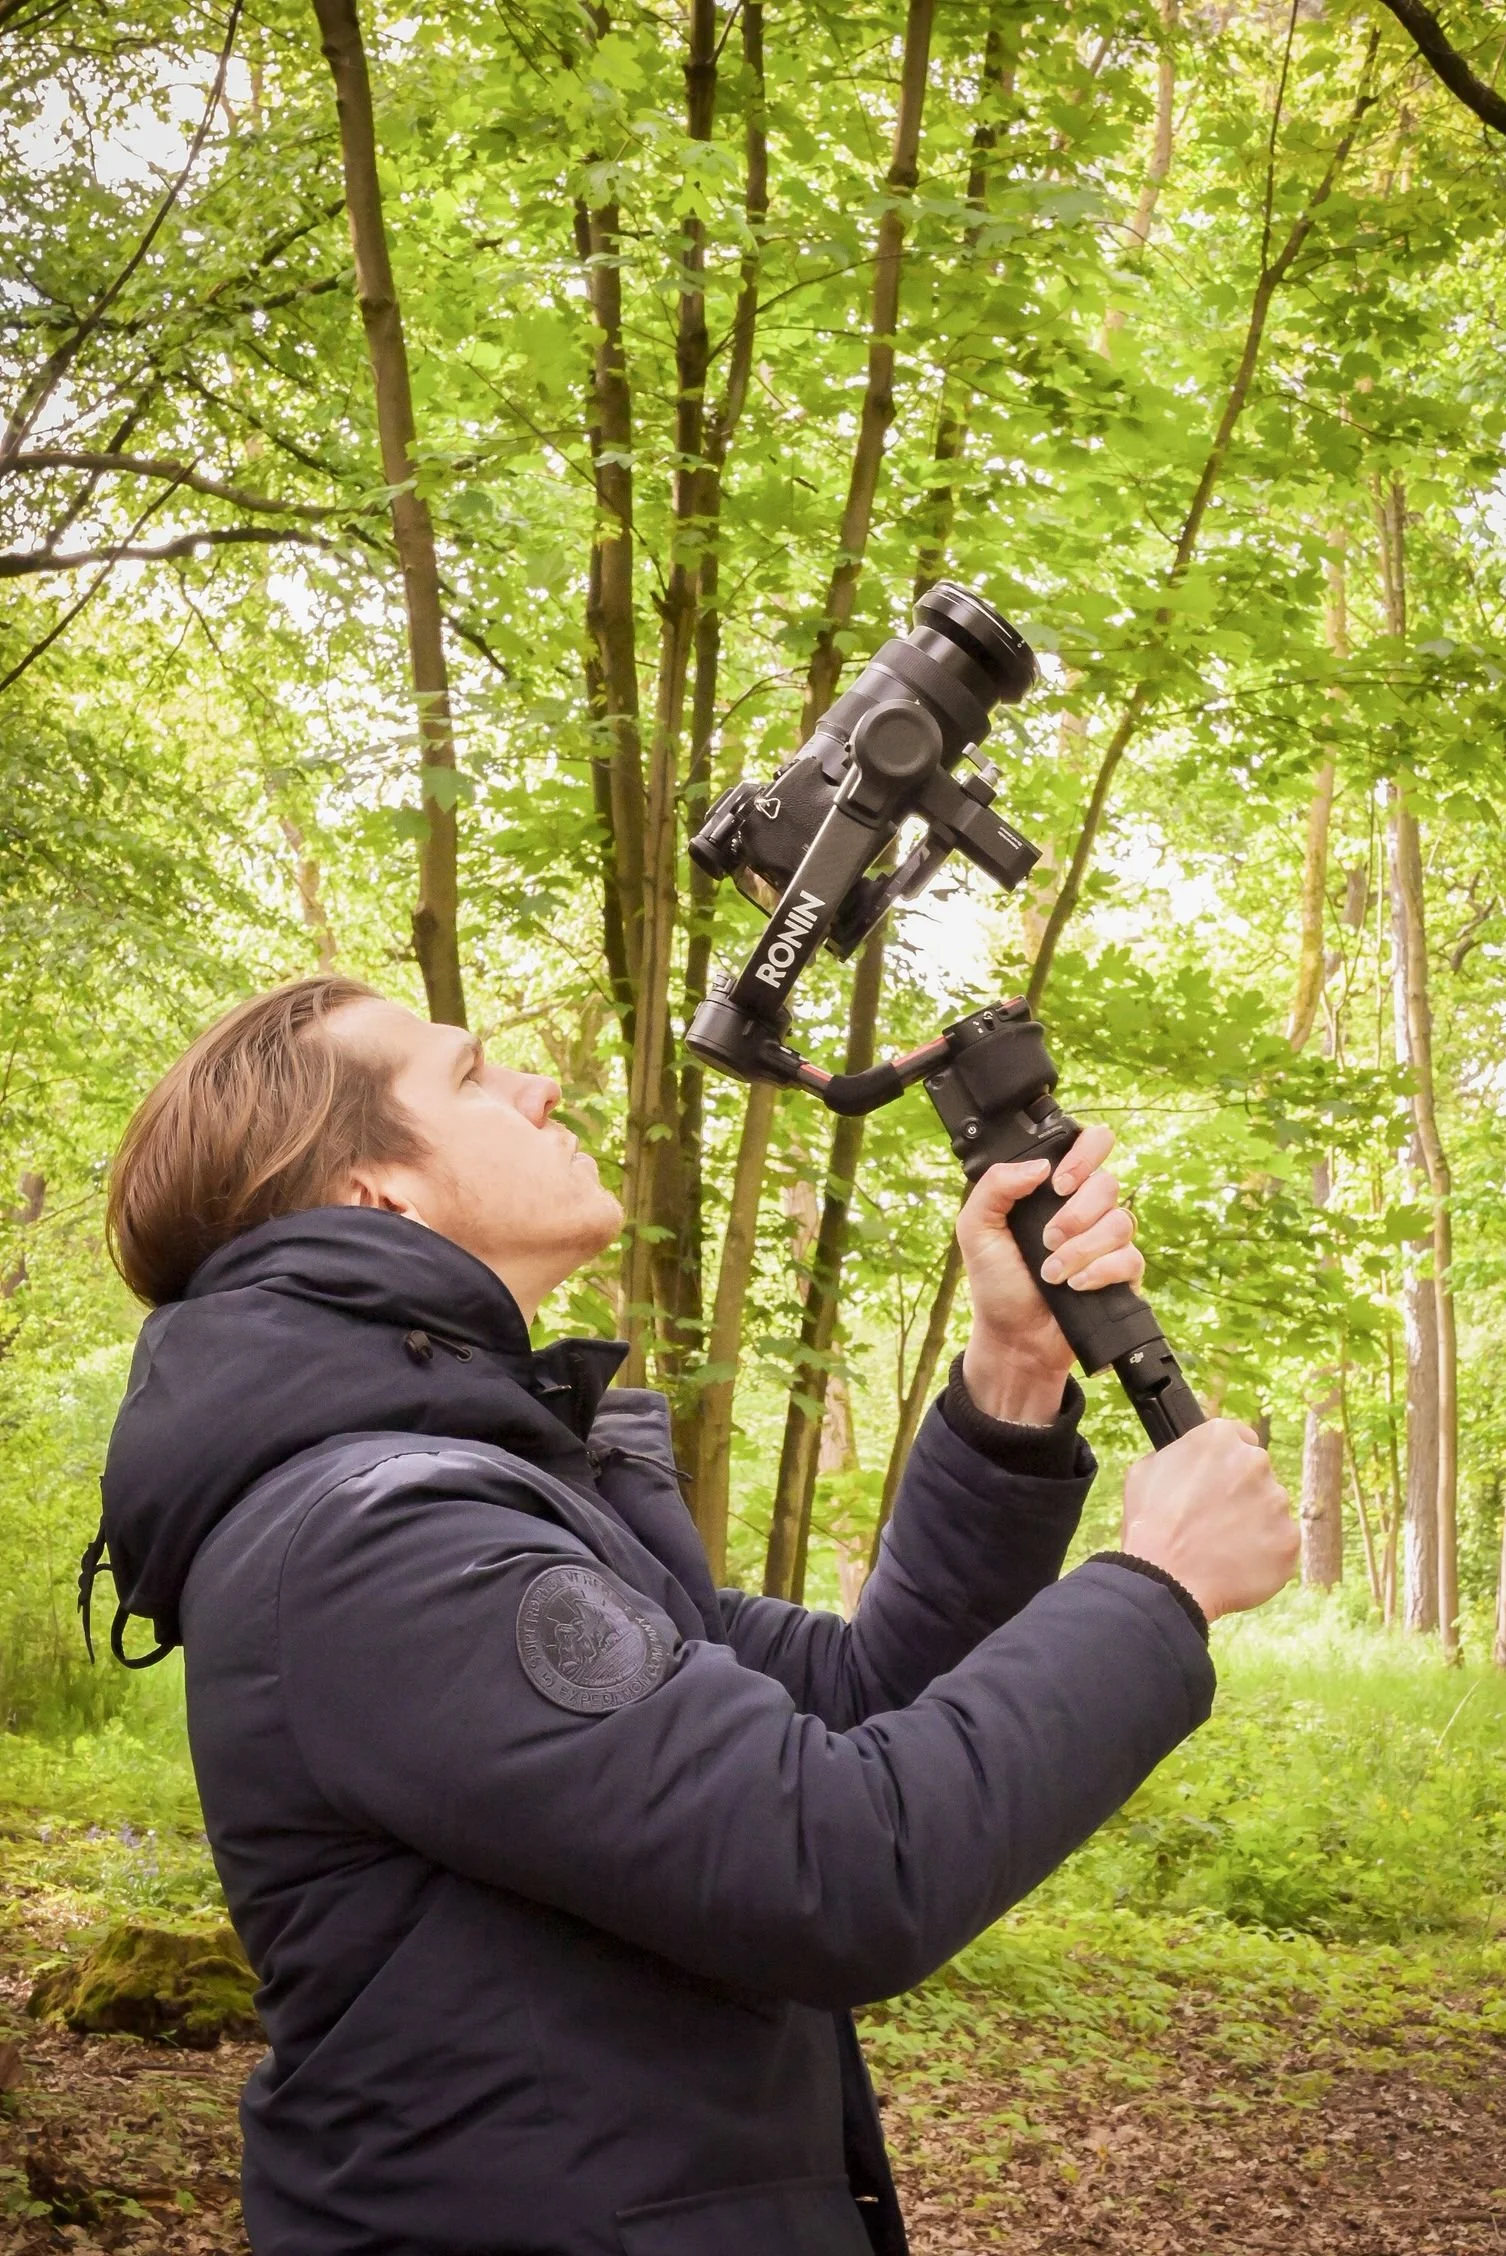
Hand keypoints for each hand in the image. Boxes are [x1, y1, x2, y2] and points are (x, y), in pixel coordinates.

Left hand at [959, 1126, 1142, 1425]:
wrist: (1013, 1336)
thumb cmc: (997, 1281)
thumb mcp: (976, 1228)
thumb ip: (995, 1186)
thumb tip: (1039, 1166)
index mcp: (1055, 1189)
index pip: (1091, 1144)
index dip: (1084, 1153)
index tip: (1058, 1183)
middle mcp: (1086, 1208)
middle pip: (1108, 1183)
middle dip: (1075, 1213)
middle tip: (1047, 1239)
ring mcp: (1107, 1240)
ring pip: (1120, 1222)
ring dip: (1081, 1249)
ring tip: (1052, 1273)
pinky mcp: (1123, 1272)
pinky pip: (1130, 1257)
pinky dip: (1100, 1271)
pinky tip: (1076, 1286)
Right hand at [1120, 1420, 1298, 1621]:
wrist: (1166, 1580)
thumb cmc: (1150, 1525)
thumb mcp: (1146, 1470)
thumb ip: (1179, 1454)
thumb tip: (1191, 1458)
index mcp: (1219, 1437)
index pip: (1239, 1438)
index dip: (1226, 1463)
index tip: (1217, 1482)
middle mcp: (1255, 1461)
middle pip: (1257, 1473)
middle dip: (1241, 1492)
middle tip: (1213, 1519)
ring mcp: (1276, 1501)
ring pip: (1270, 1509)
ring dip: (1253, 1523)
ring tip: (1220, 1547)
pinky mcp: (1289, 1538)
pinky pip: (1280, 1543)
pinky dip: (1263, 1553)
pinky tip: (1235, 1564)